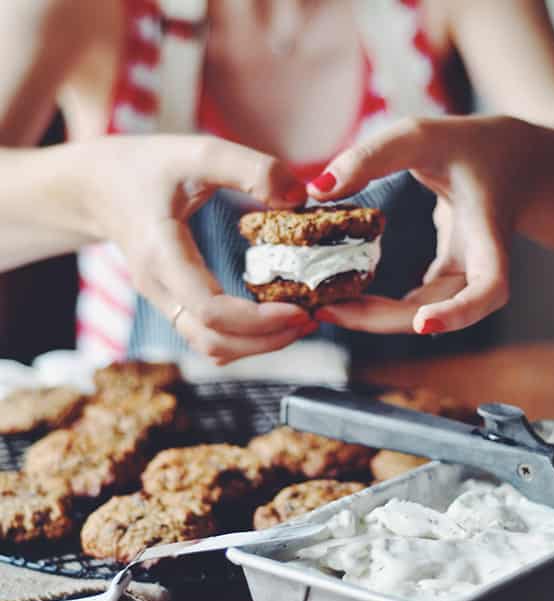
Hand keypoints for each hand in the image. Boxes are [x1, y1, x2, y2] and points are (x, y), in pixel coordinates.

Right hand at [74, 135, 315, 362]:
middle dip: (268, 340)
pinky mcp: (173, 303)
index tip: (299, 309)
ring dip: (257, 344)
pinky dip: (242, 338)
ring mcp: (164, 301)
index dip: (259, 320)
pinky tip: (270, 316)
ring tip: (297, 320)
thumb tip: (299, 198)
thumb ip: (252, 169)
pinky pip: (207, 337)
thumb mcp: (199, 152)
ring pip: (211, 347)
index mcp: (162, 254)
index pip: (210, 311)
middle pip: (214, 343)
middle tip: (310, 318)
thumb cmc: (146, 167)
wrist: (97, 187)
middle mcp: (160, 288)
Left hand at [307, 116, 524, 335]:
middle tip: (328, 312)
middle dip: (385, 320)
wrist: (511, 158)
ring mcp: (465, 274)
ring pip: (424, 313)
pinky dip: (384, 305)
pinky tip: (347, 299)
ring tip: (327, 308)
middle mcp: (480, 265)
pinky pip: (418, 303)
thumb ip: (371, 158)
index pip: (490, 288)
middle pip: (440, 311)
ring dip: (377, 317)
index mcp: (489, 234)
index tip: (425, 326)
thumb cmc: (470, 145)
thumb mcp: (422, 137)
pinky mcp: (450, 274)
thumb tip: (318, 190)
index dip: (461, 312)